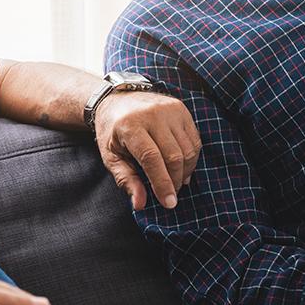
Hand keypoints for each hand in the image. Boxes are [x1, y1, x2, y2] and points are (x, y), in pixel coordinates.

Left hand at [93, 90, 201, 210]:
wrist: (118, 99)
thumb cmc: (112, 132)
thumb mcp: (111, 157)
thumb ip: (126, 179)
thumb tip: (140, 204)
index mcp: (130, 126)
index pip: (152, 158)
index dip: (162, 183)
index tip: (169, 203)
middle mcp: (153, 114)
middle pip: (174, 155)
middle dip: (175, 181)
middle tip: (170, 195)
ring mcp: (170, 110)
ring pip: (187, 149)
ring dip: (185, 171)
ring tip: (176, 182)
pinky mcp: (181, 109)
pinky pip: (194, 140)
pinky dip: (191, 158)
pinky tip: (182, 168)